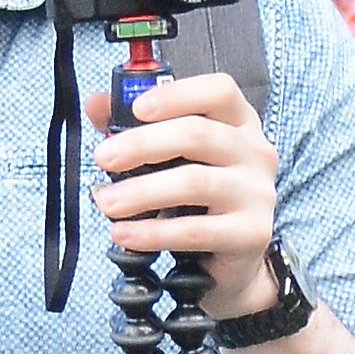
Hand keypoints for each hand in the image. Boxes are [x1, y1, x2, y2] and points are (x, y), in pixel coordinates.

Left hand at [89, 71, 279, 320]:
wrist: (231, 262)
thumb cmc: (199, 200)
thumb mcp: (170, 156)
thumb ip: (135, 127)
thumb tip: (96, 104)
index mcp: (239, 122)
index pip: (219, 90)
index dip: (177, 94)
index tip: (136, 108)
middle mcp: (255, 152)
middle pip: (198, 134)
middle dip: (141, 144)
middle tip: (103, 158)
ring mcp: (258, 193)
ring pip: (194, 182)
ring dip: (141, 192)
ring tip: (106, 202)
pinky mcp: (252, 233)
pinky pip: (195, 231)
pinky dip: (153, 232)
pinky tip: (124, 234)